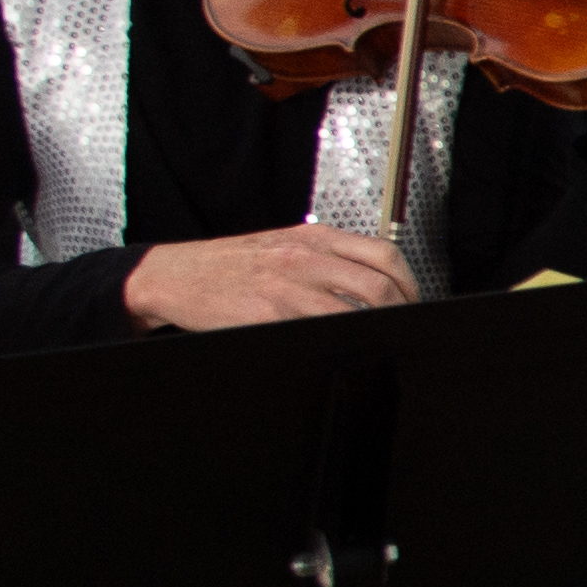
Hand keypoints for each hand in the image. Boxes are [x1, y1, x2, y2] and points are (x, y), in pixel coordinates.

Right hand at [122, 226, 416, 331]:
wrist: (174, 275)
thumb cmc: (229, 265)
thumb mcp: (282, 244)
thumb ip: (325, 257)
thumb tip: (372, 281)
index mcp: (312, 238)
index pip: (383, 254)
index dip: (409, 284)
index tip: (412, 302)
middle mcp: (304, 257)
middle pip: (378, 285)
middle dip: (401, 311)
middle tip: (402, 327)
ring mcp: (287, 287)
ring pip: (354, 310)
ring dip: (375, 330)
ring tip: (378, 342)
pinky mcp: (269, 314)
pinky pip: (317, 330)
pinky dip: (338, 342)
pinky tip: (339, 349)